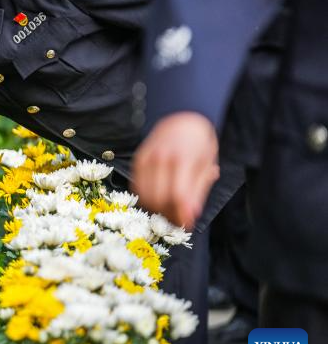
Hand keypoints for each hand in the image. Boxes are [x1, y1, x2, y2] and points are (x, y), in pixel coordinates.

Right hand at [131, 112, 220, 229]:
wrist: (181, 119)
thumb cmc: (199, 143)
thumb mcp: (207, 165)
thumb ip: (198, 191)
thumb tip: (189, 216)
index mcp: (182, 159)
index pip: (177, 196)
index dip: (181, 214)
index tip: (187, 224)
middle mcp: (160, 158)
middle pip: (159, 199)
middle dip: (169, 215)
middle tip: (179, 219)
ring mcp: (146, 158)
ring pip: (145, 195)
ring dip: (157, 209)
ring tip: (169, 210)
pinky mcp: (137, 160)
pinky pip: (137, 187)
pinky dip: (146, 198)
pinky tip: (158, 198)